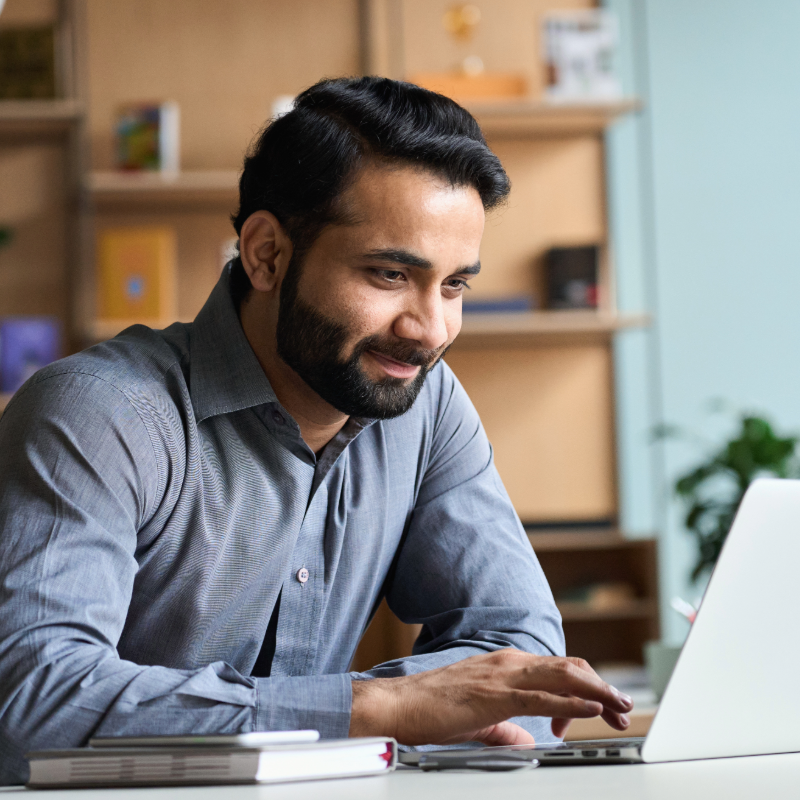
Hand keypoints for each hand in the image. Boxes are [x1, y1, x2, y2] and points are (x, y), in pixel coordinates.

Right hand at [349, 649, 632, 745]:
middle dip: (601, 686)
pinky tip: (592, 708)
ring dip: (597, 691)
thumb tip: (528, 741)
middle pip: (569, 668)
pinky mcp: (495, 694)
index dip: (584, 688)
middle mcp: (508, 662)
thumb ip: (507, 728)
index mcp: (505, 666)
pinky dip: (573, 700)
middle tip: (624, 707)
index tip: (598, 711)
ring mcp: (503, 675)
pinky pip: (542, 695)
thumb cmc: (432, 709)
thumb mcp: (479, 719)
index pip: (557, 670)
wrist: (399, 704)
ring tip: (620, 705)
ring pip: (563, 676)